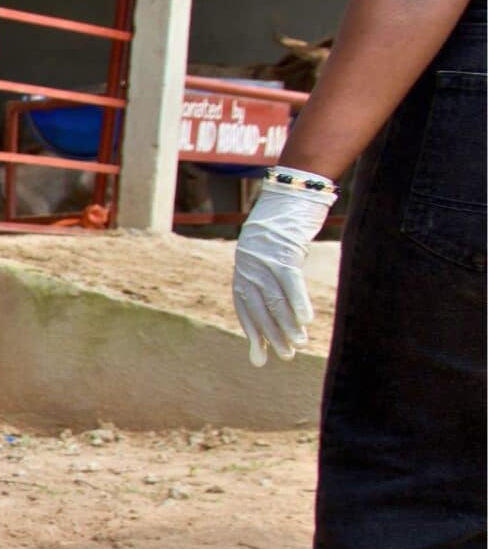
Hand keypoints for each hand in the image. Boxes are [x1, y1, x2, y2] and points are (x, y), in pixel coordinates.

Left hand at [232, 171, 335, 366]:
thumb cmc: (285, 225)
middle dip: (271, 335)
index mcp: (243, 268)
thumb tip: (278, 301)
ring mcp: (264, 259)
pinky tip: (304, 322)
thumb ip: (271, 275)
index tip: (259, 354)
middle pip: (260, 307)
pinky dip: (297, 303)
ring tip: (296, 345)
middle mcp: (248, 266)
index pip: (245, 307)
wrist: (292, 191)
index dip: (253, 332)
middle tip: (284, 356)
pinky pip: (290, 283)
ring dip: (286, 325)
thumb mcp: (272, 252)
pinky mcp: (284, 252)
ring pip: (275, 299)